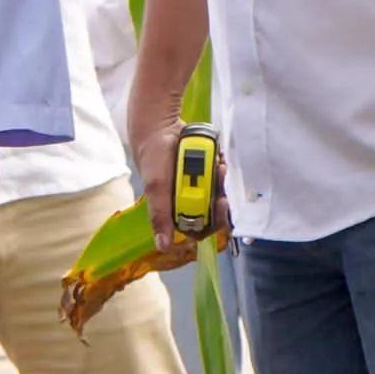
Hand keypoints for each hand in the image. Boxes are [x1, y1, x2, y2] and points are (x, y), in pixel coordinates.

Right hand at [131, 118, 230, 257]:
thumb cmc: (153, 159)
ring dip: (221, 181)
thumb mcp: (156, 188)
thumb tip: (162, 247)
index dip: (214, 221)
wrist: (158, 126)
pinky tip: (218, 159)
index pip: (200, 228)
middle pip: (214, 210)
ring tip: (218, 166)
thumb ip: (160, 216)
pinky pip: (218, 175)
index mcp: (176, 211)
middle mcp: (188, 201)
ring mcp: (197, 185)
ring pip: (218, 192)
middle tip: (220, 179)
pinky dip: (220, 168)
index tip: (221, 204)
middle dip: (220, 196)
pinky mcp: (204, 171)